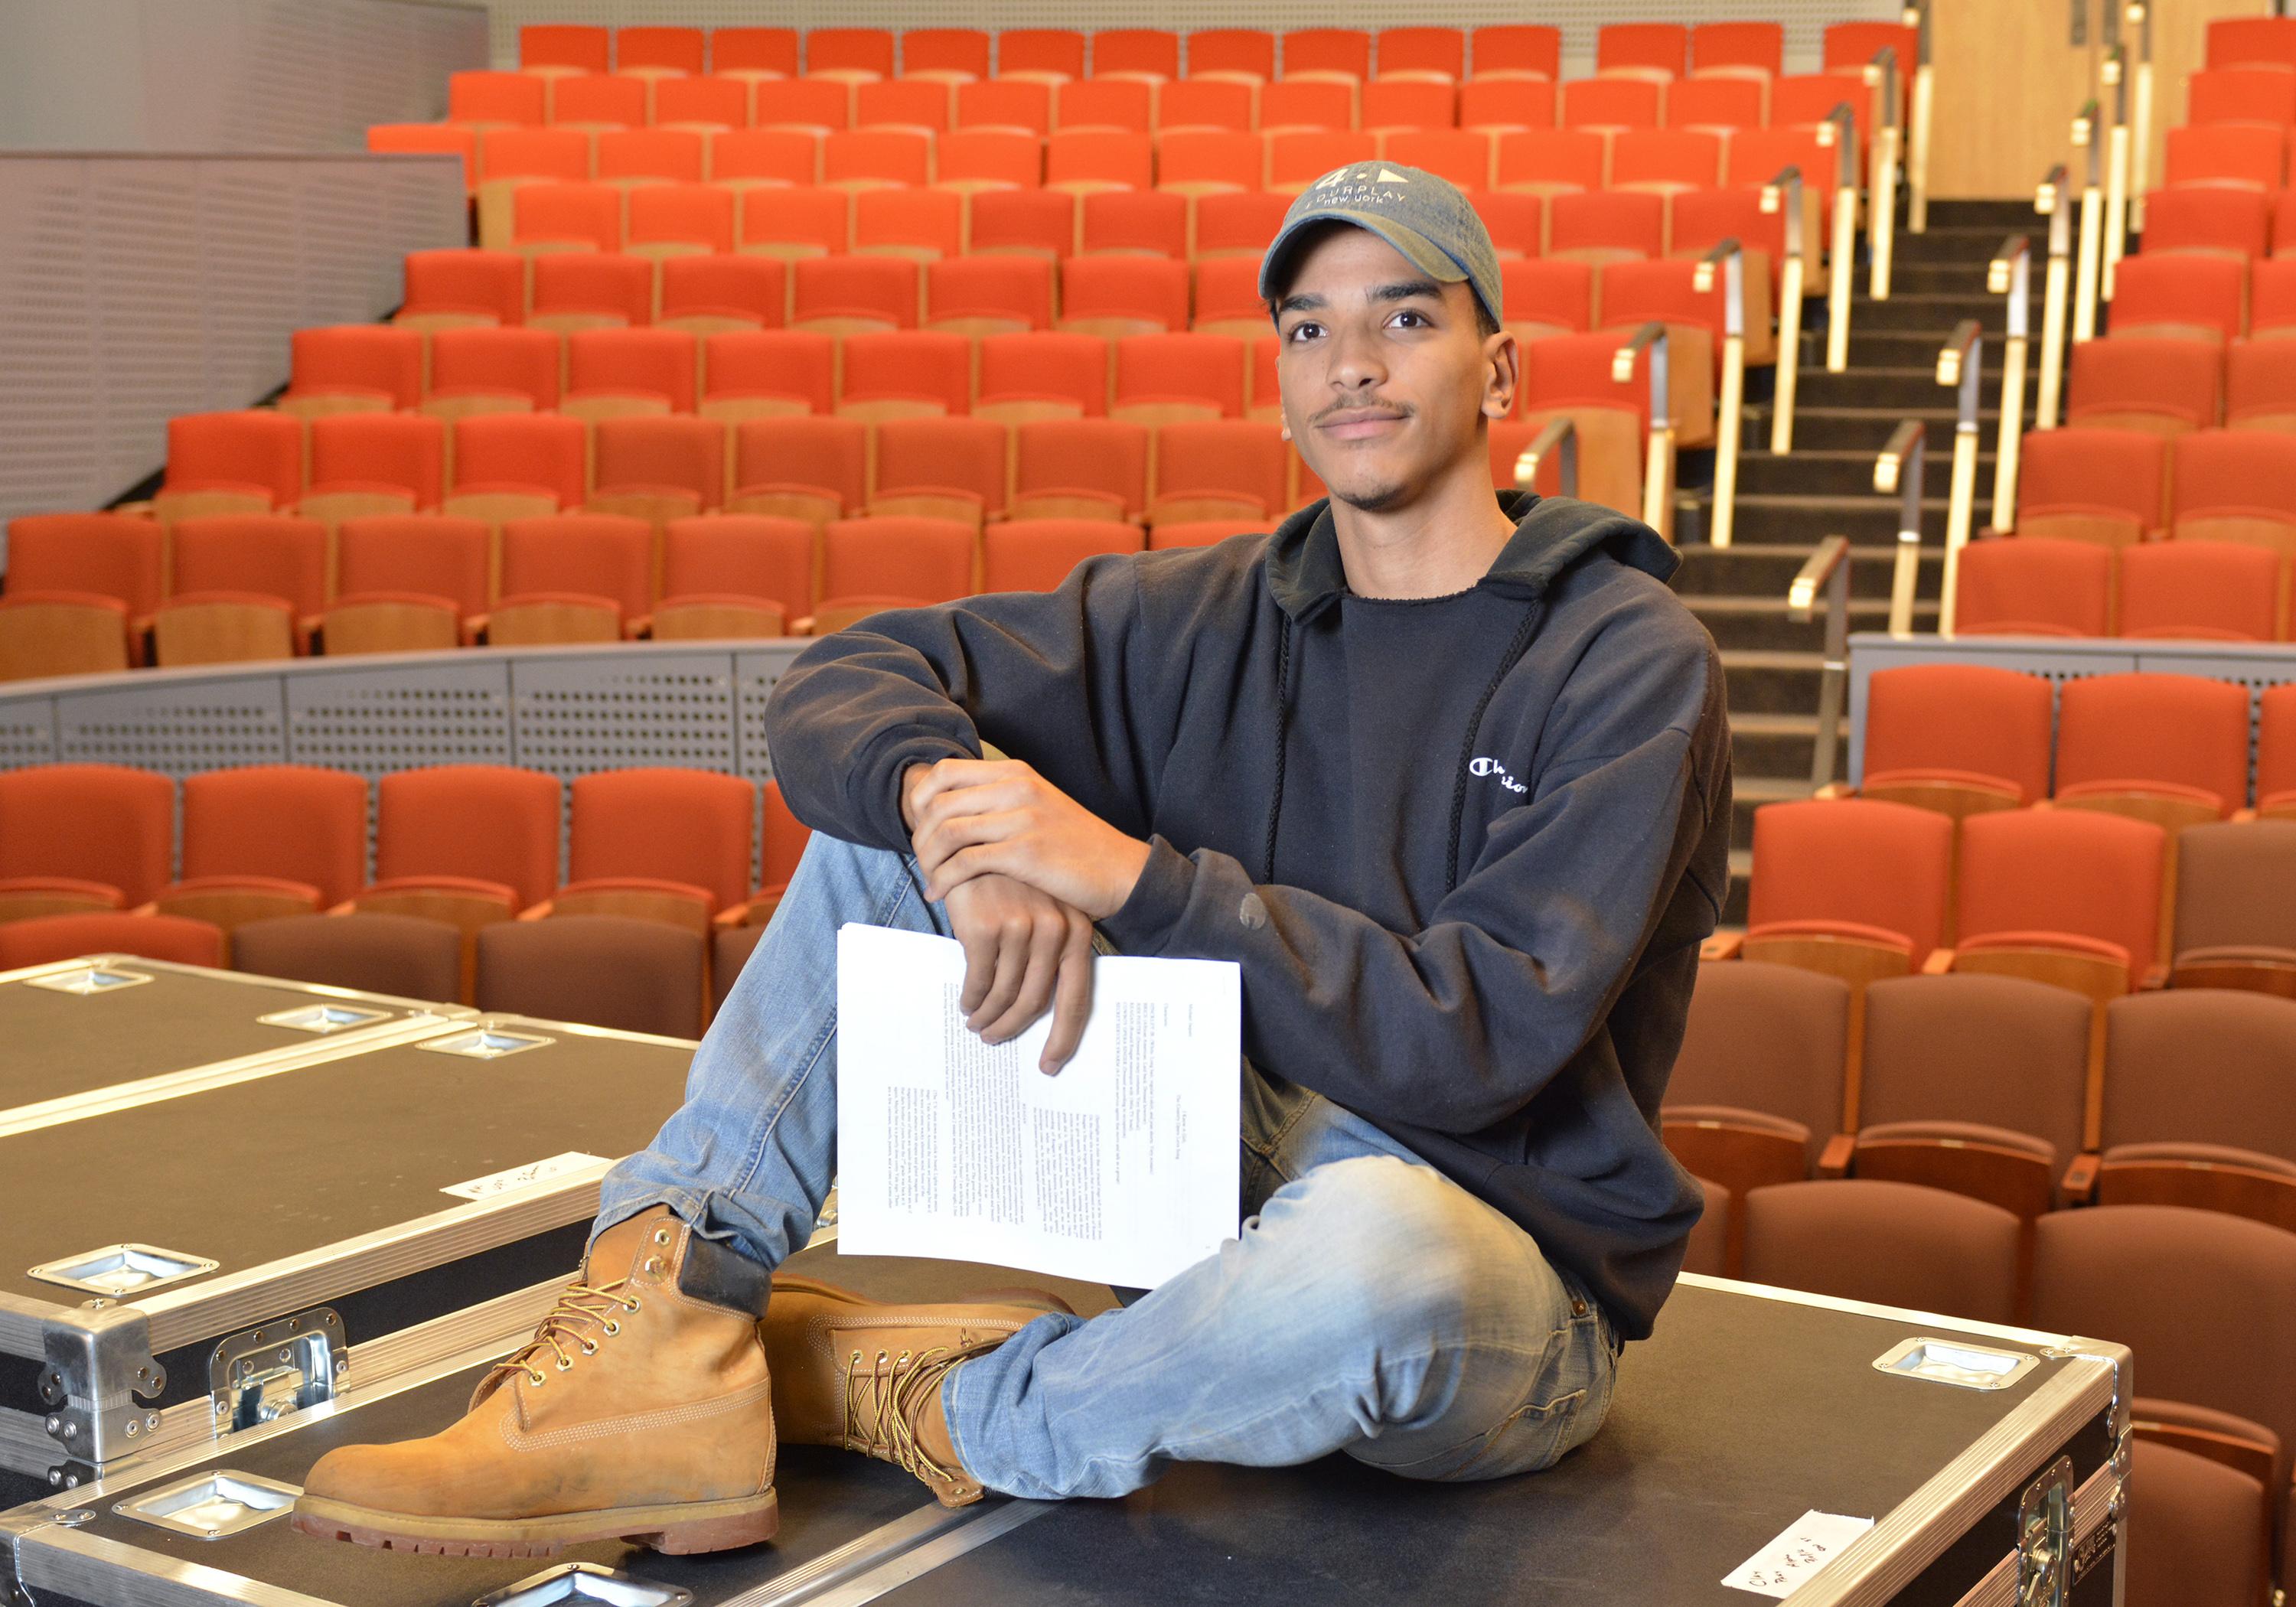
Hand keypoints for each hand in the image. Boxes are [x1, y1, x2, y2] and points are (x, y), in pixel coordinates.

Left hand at [904, 758, 1150, 920]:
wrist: (1121, 871)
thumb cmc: (1076, 846)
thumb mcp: (1037, 807)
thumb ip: (999, 801)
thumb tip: (951, 810)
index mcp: (1015, 773)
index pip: (945, 771)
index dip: (920, 798)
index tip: (918, 826)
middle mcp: (1016, 788)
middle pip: (939, 802)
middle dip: (919, 835)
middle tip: (920, 859)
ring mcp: (1021, 819)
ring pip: (947, 832)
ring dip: (927, 859)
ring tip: (929, 878)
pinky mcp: (1025, 853)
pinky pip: (966, 863)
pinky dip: (944, 879)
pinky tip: (940, 893)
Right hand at [941, 872, 1095, 1073]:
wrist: (970, 840)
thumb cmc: (1008, 884)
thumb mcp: (1040, 911)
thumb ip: (1047, 953)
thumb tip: (1042, 1011)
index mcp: (1075, 929)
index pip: (1077, 996)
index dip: (1064, 1037)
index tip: (1049, 1065)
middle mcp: (1054, 929)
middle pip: (1036, 1003)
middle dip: (1013, 1029)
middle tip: (995, 1040)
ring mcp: (1020, 927)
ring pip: (1005, 996)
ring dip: (988, 1018)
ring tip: (977, 1024)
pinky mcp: (985, 927)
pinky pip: (978, 982)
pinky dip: (971, 999)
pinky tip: (967, 1002)